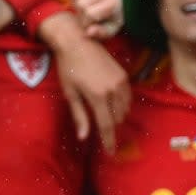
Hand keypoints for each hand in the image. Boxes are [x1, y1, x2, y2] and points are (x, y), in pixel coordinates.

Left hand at [38, 12, 129, 152]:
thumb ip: (80, 116)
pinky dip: (122, 106)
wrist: (77, 42)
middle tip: (106, 137)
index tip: (111, 152)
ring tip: (108, 122)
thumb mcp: (70, 94)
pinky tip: (114, 108)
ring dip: (117, 118)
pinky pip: (127, 97)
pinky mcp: (124, 76)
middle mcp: (113, 90)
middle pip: (116, 119)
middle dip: (111, 129)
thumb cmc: (68, 68)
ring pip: (124, 109)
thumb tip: (84, 137)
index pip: (106, 126)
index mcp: (98, 96)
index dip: (109, 141)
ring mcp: (121, 82)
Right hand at [69, 0, 123, 39]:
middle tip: (89, 18)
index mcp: (114, 1)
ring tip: (86, 10)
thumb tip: (88, 32)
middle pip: (81, 4)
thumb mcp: (111, 29)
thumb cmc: (115, 18)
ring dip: (77, 6)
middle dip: (81, 15)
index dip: (87, 22)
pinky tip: (84, 2)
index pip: (89, 13)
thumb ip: (101, 32)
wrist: (123, 2)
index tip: (92, 25)